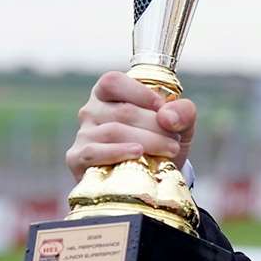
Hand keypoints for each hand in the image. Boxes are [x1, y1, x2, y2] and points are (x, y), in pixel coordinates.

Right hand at [66, 70, 196, 181]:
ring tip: (170, 150)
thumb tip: (167, 116)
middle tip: (174, 140)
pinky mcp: (78, 159)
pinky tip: (138, 154)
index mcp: (108, 93)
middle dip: (155, 126)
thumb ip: (183, 112)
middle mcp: (91, 111)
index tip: (162, 109)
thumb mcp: (179, 124)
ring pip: (114, 131)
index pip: (114, 82)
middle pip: (123, 112)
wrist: (152, 178)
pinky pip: (93, 152)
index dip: (141, 93)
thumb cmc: (161, 141)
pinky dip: (118, 152)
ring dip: (148, 141)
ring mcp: (84, 135)